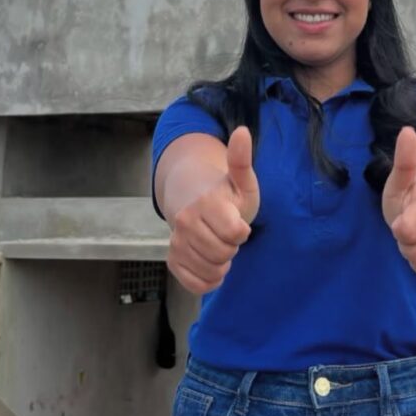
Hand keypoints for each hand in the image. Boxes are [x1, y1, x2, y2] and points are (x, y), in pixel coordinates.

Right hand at [167, 126, 258, 293]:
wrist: (195, 200)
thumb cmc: (226, 193)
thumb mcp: (242, 180)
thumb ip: (242, 160)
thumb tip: (242, 131)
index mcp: (206, 202)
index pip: (235, 233)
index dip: (242, 231)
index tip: (238, 221)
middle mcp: (185, 222)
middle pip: (223, 255)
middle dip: (232, 247)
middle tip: (227, 232)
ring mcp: (176, 242)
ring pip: (211, 271)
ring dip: (222, 264)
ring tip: (219, 244)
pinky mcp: (172, 260)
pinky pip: (196, 284)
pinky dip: (208, 279)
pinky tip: (210, 262)